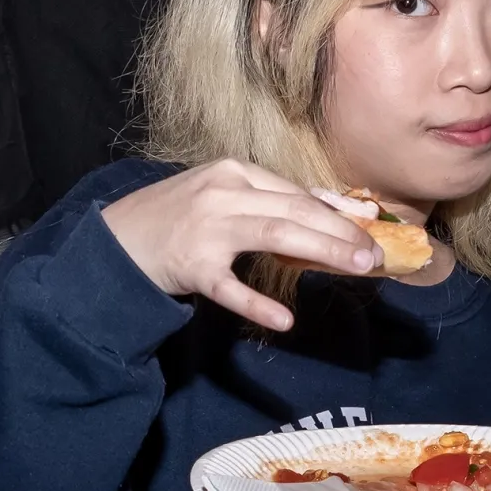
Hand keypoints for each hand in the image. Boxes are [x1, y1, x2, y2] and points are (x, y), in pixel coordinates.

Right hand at [100, 159, 382, 330]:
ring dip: (324, 251)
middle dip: (343, 232)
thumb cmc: (176, 219)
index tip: (372, 227)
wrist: (113, 241)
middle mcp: (224, 193)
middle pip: (296, 210)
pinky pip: (230, 288)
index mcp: (235, 172)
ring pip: (276, 235)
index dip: (339, 212)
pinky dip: (257, 302)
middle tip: (377, 254)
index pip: (298, 193)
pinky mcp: (191, 266)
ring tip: (359, 268)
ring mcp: (206, 229)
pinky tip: (284, 319)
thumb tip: (325, 213)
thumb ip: (267, 202)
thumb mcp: (221, 195)